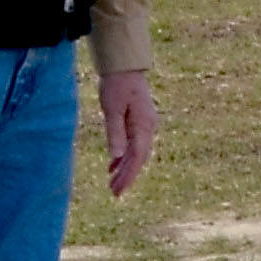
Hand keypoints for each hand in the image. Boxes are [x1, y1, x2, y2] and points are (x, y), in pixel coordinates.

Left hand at [101, 68, 157, 199]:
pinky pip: (134, 144)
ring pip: (137, 152)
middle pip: (139, 157)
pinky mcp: (139, 121)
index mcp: (144, 124)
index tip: (118, 190)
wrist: (125, 66)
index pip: (137, 156)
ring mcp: (145, 124)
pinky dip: (124, 157)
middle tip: (115, 194)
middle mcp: (148, 126)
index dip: (128, 175)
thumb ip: (115, 133)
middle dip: (128, 176)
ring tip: (113, 185)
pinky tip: (114, 166)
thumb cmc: (116, 85)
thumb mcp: (112, 108)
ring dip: (126, 168)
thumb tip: (116, 157)